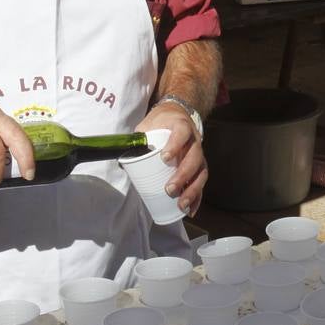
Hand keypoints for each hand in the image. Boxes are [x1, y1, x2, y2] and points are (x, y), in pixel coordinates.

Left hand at [137, 102, 207, 217]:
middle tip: (169, 189)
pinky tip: (190, 210)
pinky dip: (197, 197)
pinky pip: (201, 182)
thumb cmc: (160, 123)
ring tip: (181, 205)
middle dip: (183, 175)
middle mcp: (194, 140)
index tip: (164, 158)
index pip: (182, 133)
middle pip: (194, 158)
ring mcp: (199, 154)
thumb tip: (122, 161)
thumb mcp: (147, 125)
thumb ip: (137, 141)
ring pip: (201, 172)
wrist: (176, 114)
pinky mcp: (199, 166)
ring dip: (192, 190)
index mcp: (181, 126)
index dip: (175, 145)